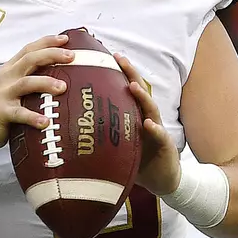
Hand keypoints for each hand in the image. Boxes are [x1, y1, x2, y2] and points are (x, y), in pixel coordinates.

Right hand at [0, 34, 71, 154]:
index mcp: (11, 69)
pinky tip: (45, 121)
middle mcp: (7, 77)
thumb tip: (65, 78)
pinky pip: (18, 113)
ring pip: (26, 83)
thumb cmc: (2, 105)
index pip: (29, 49)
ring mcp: (3, 94)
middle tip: (71, 57)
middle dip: (51, 55)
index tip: (65, 39)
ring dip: (45, 83)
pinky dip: (32, 117)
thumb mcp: (14, 87)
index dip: (47, 42)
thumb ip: (32, 79)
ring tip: (63, 88)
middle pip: (30, 59)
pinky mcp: (0, 112)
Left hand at [116, 54, 181, 195]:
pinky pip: (160, 135)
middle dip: (131, 74)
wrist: (163, 180)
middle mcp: (147, 118)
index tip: (107, 57)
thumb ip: (102, 133)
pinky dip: (155, 129)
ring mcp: (157, 130)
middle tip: (120, 58)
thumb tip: (72, 125)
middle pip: (140, 92)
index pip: (127, 90)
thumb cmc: (138, 160)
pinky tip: (148, 124)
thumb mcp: (118, 144)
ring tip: (133, 86)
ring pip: (150, 109)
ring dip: (142, 96)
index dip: (120, 73)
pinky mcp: (165, 146)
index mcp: (135, 116)